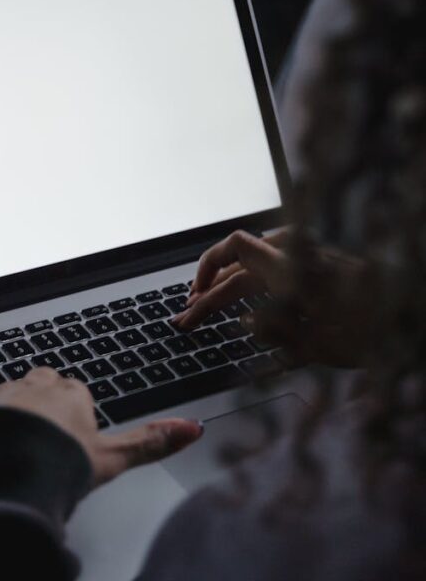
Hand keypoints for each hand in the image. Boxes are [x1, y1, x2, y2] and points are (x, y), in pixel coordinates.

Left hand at [0, 367, 202, 486]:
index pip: (78, 391)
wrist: (6, 477)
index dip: (79, 413)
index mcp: (71, 393)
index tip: (77, 432)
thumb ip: (150, 442)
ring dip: (16, 408)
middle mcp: (36, 386)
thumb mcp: (113, 459)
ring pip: (13, 392)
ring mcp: (3, 397)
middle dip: (47, 402)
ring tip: (20, 440)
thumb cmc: (58, 466)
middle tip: (51, 435)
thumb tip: (192, 429)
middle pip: (45, 384)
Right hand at [172, 229, 375, 368]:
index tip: (193, 298)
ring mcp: (307, 260)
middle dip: (209, 293)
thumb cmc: (373, 330)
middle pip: (239, 266)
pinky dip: (251, 285)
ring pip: (255, 268)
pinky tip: (245, 303)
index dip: (207, 268)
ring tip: (208, 309)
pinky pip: (273, 269)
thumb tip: (243, 322)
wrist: (411, 314)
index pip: (233, 247)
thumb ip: (275, 333)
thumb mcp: (321, 345)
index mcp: (290, 268)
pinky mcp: (317, 267)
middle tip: (188, 320)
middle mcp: (295, 257)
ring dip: (229, 288)